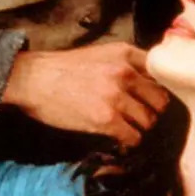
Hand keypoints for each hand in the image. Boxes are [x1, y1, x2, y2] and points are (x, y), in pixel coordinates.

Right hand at [2, 42, 170, 146]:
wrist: (33, 79)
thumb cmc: (62, 69)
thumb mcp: (99, 54)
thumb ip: (124, 63)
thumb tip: (146, 82)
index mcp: (125, 54)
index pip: (161, 73)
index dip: (158, 89)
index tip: (151, 99)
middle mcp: (125, 73)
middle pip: (161, 100)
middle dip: (151, 111)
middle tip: (138, 117)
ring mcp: (117, 96)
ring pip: (148, 121)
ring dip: (139, 128)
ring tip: (125, 128)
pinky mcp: (106, 119)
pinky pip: (133, 137)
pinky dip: (128, 142)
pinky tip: (118, 139)